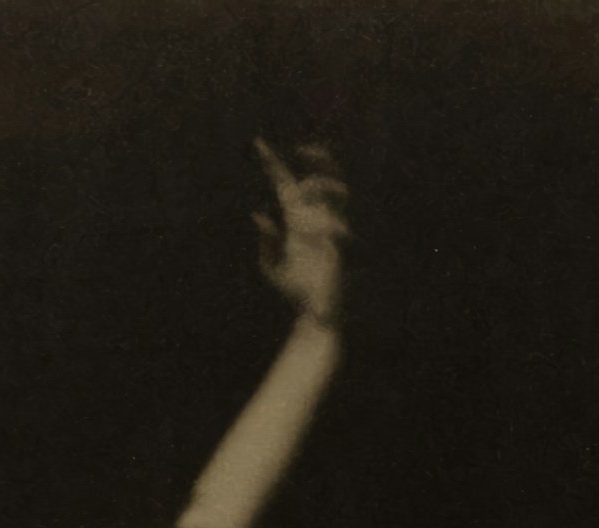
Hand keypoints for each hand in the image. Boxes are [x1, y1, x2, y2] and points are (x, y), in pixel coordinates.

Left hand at [252, 141, 350, 327]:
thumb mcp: (270, 267)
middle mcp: (314, 216)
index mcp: (294, 217)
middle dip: (316, 159)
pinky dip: (327, 227)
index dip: (272, 163)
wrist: (313, 312)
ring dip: (321, 185)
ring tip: (306, 193)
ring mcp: (329, 227)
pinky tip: (318, 236)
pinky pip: (336, 225)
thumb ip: (266, 243)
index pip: (284, 182)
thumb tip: (259, 215)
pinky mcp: (340, 243)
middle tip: (300, 152)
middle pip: (318, 175)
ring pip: (334, 191)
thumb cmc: (294, 289)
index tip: (258, 143)